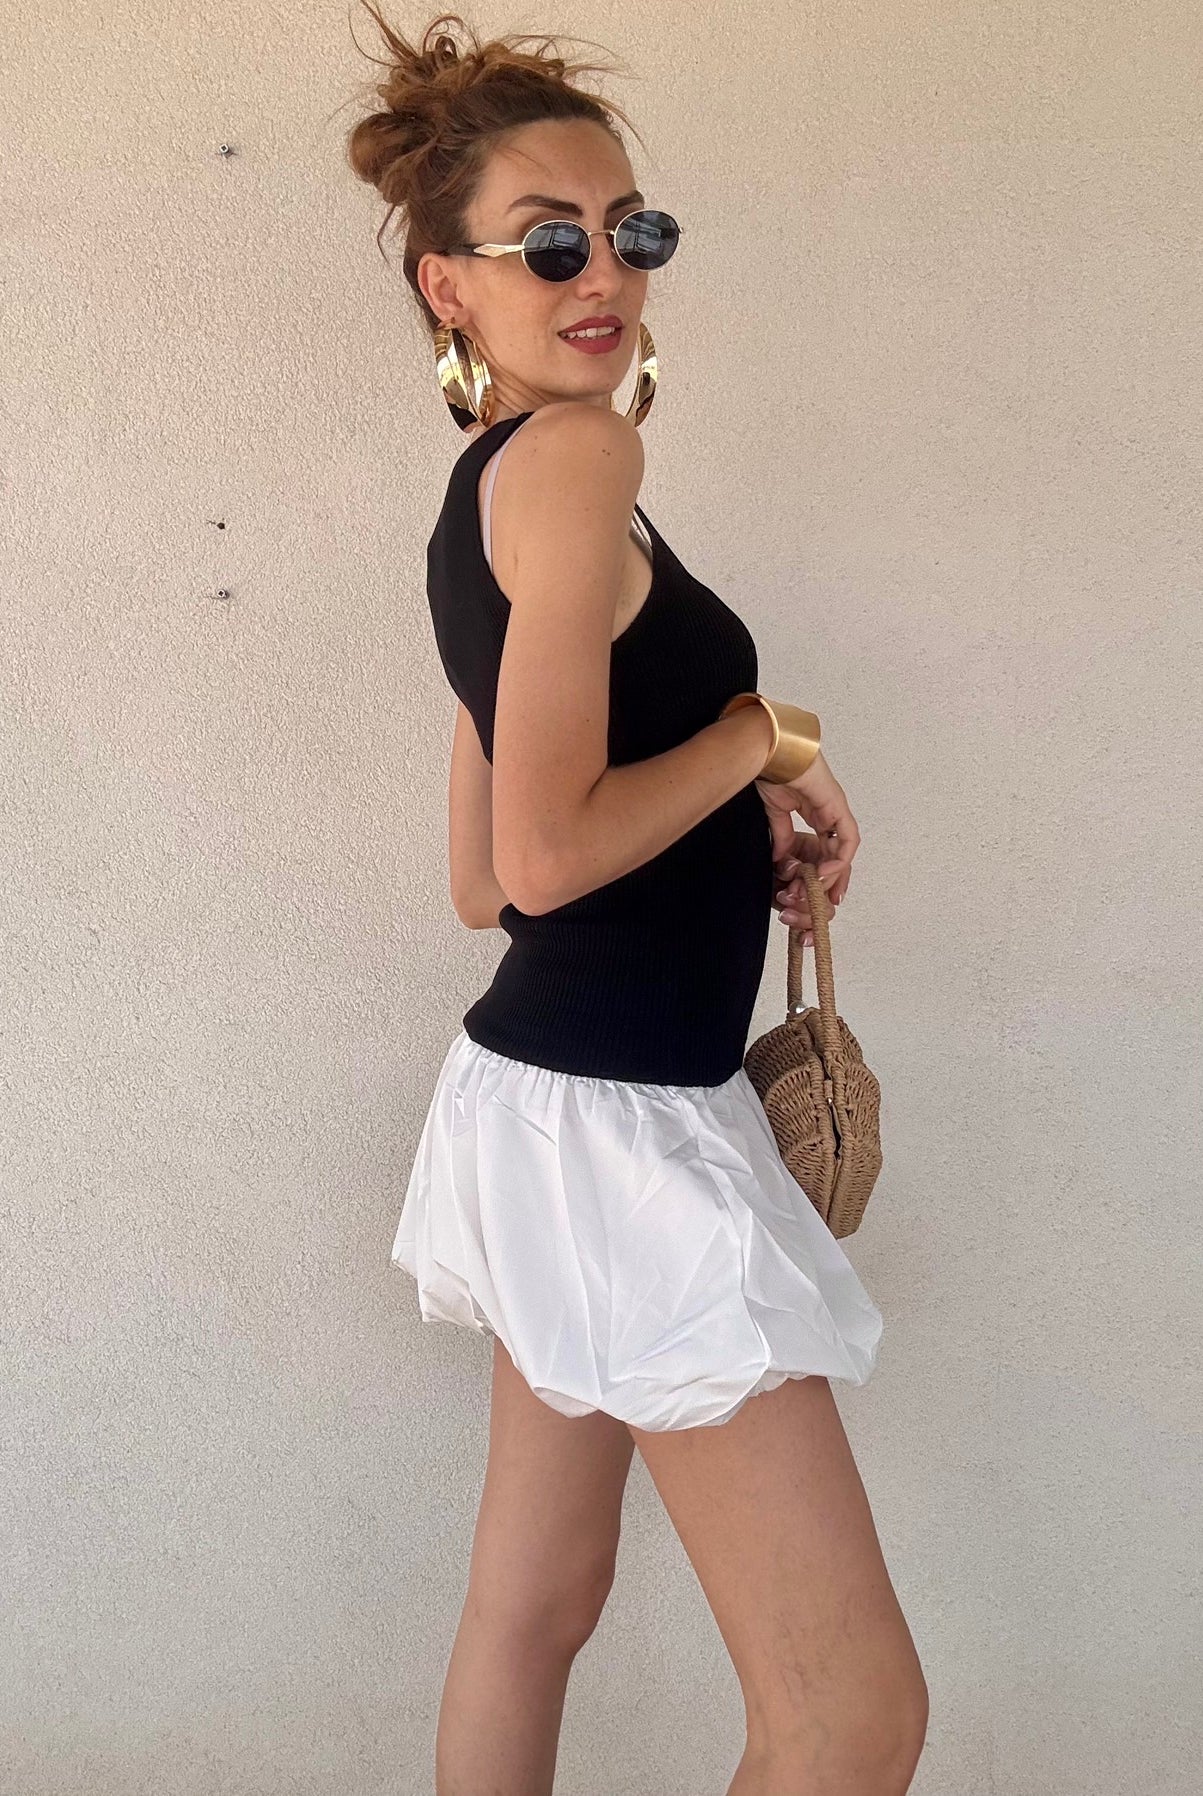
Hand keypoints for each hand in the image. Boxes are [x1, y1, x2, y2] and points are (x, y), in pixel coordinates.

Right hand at [756, 748, 859, 934]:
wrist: (770, 753)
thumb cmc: (772, 772)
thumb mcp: (776, 813)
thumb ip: (783, 835)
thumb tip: (781, 857)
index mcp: (816, 811)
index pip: (826, 847)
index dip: (823, 869)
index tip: (815, 889)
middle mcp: (829, 812)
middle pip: (839, 852)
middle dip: (834, 879)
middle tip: (825, 901)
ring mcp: (836, 809)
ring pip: (844, 850)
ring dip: (833, 873)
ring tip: (818, 888)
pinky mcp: (837, 807)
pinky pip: (847, 839)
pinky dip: (839, 858)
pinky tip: (825, 870)